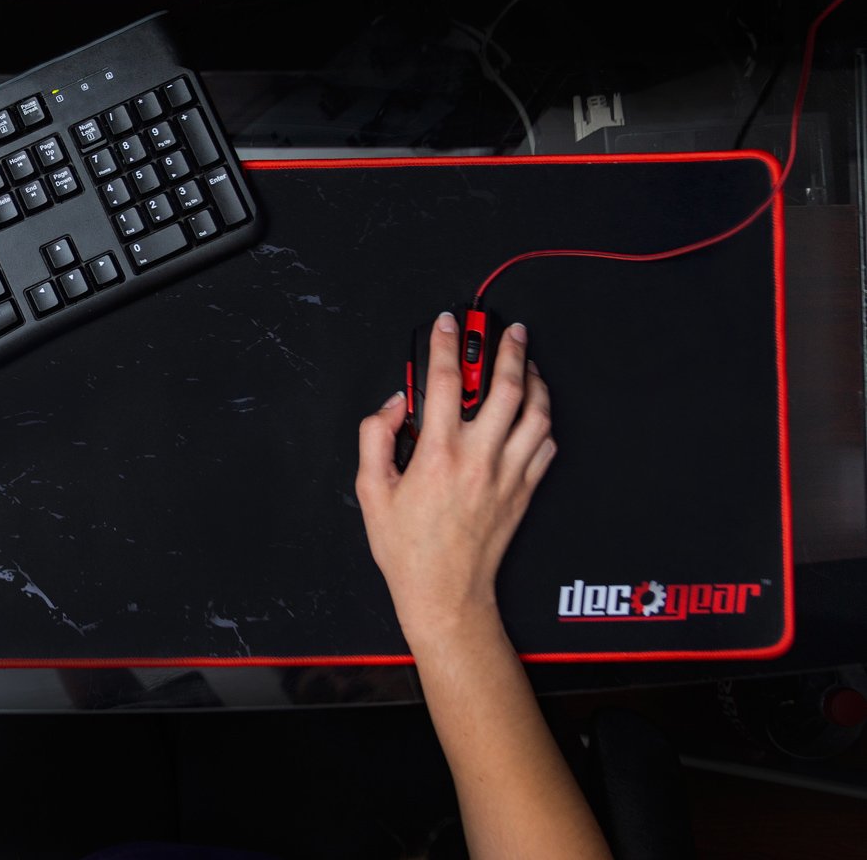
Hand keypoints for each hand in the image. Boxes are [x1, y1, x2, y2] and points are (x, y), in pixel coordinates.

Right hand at [355, 313, 555, 647]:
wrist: (445, 594)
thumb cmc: (407, 549)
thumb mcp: (371, 490)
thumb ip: (376, 437)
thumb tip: (394, 405)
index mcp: (438, 453)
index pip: (446, 380)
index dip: (445, 343)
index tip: (446, 324)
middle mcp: (479, 458)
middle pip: (505, 386)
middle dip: (507, 348)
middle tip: (505, 329)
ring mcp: (508, 474)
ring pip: (537, 412)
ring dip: (535, 380)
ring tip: (527, 363)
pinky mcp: (525, 491)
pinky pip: (547, 445)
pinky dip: (544, 421)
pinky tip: (534, 412)